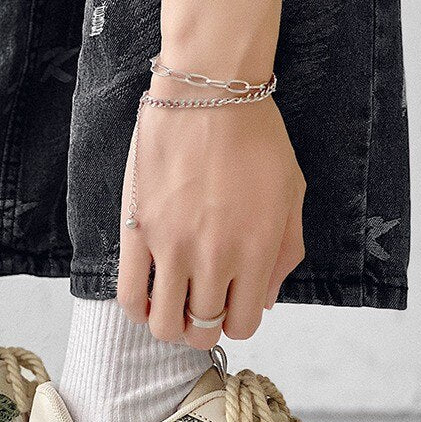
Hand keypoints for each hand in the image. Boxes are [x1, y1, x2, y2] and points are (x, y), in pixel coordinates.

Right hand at [117, 82, 305, 348]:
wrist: (208, 91)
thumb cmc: (256, 137)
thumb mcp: (292, 193)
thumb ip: (285, 253)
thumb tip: (263, 300)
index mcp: (257, 251)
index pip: (242, 324)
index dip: (236, 322)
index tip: (230, 306)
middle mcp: (215, 258)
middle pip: (202, 330)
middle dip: (203, 327)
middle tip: (200, 308)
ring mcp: (172, 247)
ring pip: (163, 324)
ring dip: (170, 324)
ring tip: (171, 305)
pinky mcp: (137, 230)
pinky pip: (128, 294)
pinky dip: (136, 309)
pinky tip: (144, 298)